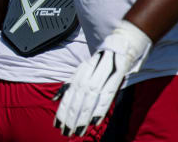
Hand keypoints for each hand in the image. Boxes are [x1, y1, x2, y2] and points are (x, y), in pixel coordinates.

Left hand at [53, 20, 151, 136]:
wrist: (122, 44)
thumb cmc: (102, 61)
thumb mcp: (83, 71)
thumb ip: (69, 85)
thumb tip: (54, 99)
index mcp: (80, 74)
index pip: (69, 95)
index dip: (62, 111)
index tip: (57, 125)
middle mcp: (88, 74)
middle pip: (77, 99)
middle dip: (71, 117)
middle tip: (66, 133)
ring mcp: (102, 75)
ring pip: (89, 98)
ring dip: (83, 116)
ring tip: (78, 131)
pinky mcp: (116, 77)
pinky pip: (107, 95)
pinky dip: (100, 107)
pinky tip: (95, 121)